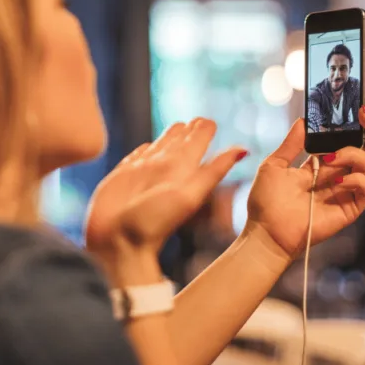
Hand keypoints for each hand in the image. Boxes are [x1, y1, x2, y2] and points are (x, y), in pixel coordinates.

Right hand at [85, 119, 246, 280]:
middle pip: (179, 141)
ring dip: (168, 136)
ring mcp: (142, 172)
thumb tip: (244, 150)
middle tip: (198, 120)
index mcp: (183, 169)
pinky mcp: (121, 176)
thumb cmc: (153, 223)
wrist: (119, 245)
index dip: (203, 129)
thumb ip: (213, 170)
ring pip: (158, 146)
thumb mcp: (190, 195)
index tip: (206, 120)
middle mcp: (164, 168)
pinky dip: (141, 150)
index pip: (198, 141)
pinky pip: (134, 157)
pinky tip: (146, 148)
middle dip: (187, 130)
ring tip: (179, 126)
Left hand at [246, 108, 364, 258]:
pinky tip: (336, 181)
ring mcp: (345, 191)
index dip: (353, 124)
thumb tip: (304, 121)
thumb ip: (291, 144)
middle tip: (364, 114)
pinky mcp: (350, 208)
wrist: (266, 232)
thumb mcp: (274, 165)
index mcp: (321, 164)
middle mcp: (337, 175)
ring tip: (331, 158)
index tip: (353, 108)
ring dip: (354, 154)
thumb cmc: (266, 202)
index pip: (347, 140)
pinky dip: (356, 179)